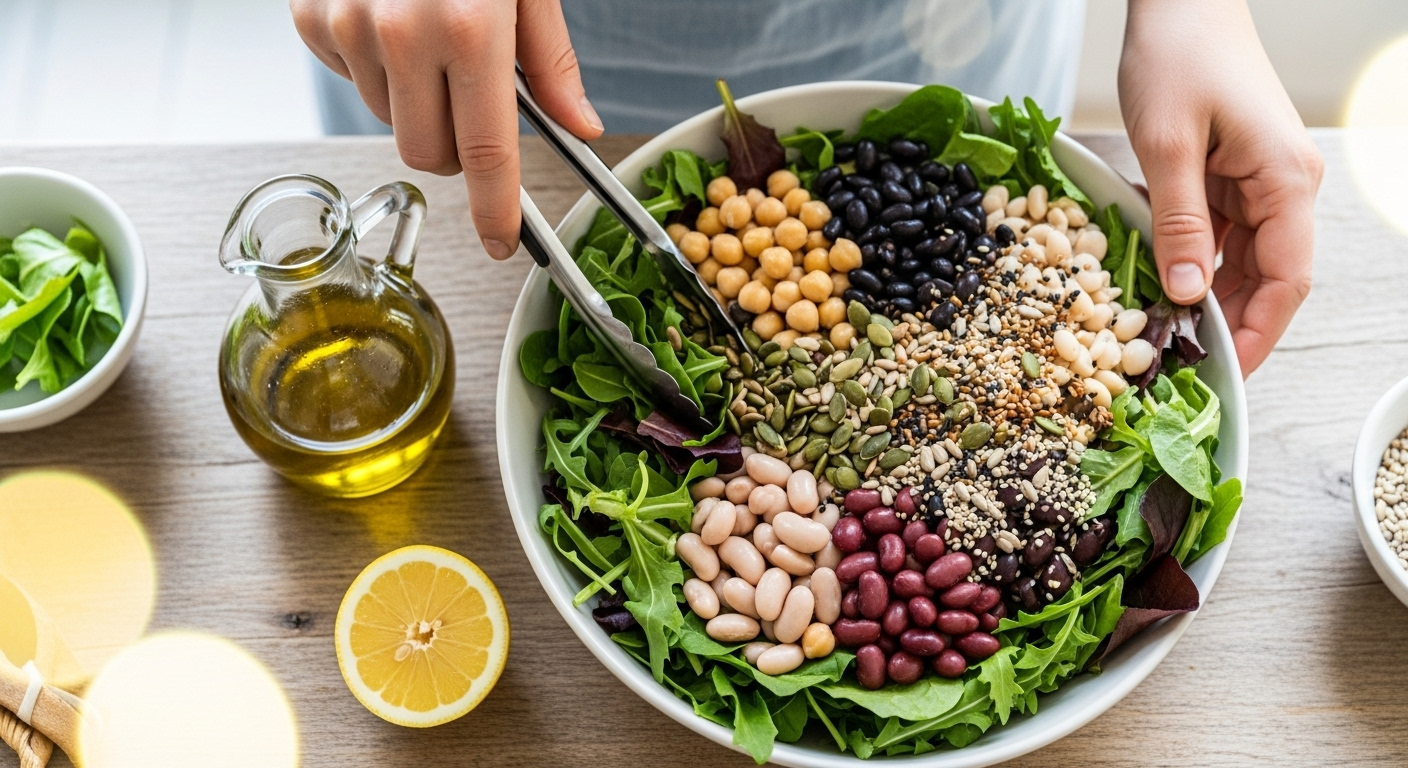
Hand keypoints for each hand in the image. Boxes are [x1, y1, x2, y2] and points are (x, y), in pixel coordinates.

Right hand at [290, 0, 603, 258]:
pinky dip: (374, 67)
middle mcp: (400, 34)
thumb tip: (579, 125)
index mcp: (468, 27)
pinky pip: (348, 79)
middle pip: (428, 153)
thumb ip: (551, 59)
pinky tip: (389, 19)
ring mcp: (345, 27)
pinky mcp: (309, 17)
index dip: (496, 209)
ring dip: (414, 101)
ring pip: (387, 120)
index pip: (485, 151)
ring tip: (428, 37)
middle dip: (455, 149)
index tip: (504, 243)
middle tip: (472, 102)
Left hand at [1119, 0, 1322, 375]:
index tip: (1224, 375)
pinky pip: (1215, 236)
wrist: (1179, 1)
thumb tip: (1188, 294)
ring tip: (1160, 338)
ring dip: (1202, 299)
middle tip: (1177, 369)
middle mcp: (1282, 187)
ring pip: (1239, 263)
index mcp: (1285, 180)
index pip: (1287, 280)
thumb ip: (1179, 223)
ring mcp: (1257, 182)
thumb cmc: (1177, 55)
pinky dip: (1187, 262)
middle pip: (1265, 280)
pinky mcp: (1228, 177)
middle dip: (1225, 326)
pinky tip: (1153, 285)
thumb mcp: (1167, 144)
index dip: (1259, 334)